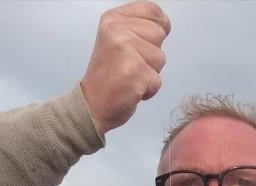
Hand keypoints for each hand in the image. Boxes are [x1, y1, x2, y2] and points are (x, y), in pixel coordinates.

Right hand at [81, 1, 170, 134]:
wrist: (91, 105)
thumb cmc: (107, 77)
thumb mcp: (115, 40)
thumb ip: (136, 28)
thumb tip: (163, 25)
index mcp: (113, 19)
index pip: (152, 10)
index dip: (160, 26)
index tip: (149, 42)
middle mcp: (118, 30)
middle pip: (159, 34)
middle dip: (151, 54)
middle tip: (130, 65)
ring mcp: (126, 50)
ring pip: (160, 59)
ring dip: (150, 73)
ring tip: (130, 77)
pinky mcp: (135, 72)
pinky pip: (157, 81)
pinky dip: (148, 90)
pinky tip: (131, 89)